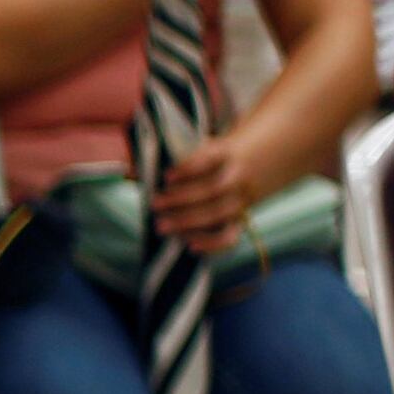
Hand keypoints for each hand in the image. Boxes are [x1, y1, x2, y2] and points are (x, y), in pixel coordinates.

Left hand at [147, 132, 260, 249]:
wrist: (260, 160)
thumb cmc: (218, 154)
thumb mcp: (205, 145)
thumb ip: (177, 154)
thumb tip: (133, 171)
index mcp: (227, 153)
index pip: (210, 159)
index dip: (189, 168)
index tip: (166, 176)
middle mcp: (238, 176)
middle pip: (212, 190)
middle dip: (181, 199)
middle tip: (155, 204)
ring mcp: (242, 199)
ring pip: (219, 213)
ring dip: (188, 222)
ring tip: (161, 226)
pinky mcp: (242, 219)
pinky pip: (231, 236)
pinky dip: (212, 245)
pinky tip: (190, 248)